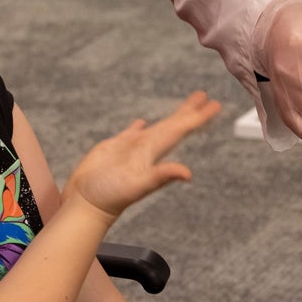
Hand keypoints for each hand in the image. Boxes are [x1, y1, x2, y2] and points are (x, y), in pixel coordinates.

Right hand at [65, 92, 221, 220]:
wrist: (86, 205)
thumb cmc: (109, 197)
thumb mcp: (137, 186)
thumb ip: (161, 177)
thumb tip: (188, 174)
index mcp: (154, 152)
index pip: (181, 130)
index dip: (198, 118)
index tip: (215, 105)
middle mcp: (147, 148)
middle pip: (173, 125)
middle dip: (189, 111)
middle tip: (204, 95)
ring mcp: (131, 148)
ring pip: (156, 127)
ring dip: (170, 118)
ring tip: (182, 108)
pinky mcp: (114, 148)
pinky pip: (132, 133)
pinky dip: (139, 127)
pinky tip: (142, 123)